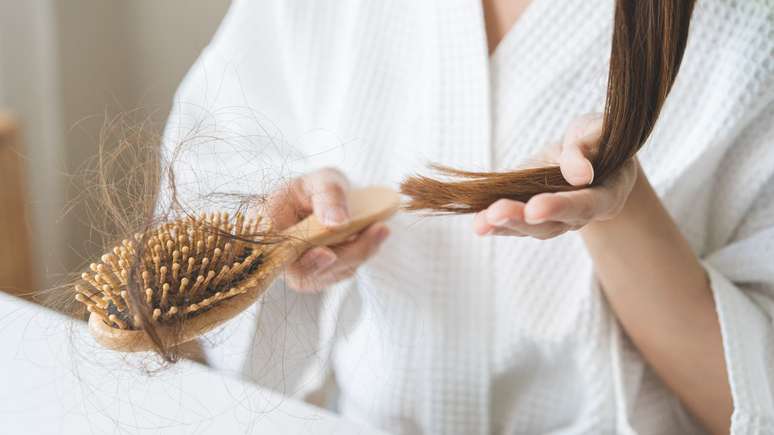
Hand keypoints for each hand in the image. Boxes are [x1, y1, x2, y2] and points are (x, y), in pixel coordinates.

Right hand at [264, 167, 389, 291]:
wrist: (319, 201)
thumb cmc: (314, 188)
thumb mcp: (321, 180)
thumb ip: (328, 195)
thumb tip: (338, 222)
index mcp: (266, 229)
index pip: (276, 256)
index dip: (300, 261)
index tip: (327, 253)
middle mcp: (278, 256)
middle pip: (307, 272)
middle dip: (346, 254)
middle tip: (378, 230)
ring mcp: (299, 269)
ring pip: (329, 274)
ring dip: (359, 253)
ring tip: (381, 228)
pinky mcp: (320, 275)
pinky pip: (341, 271)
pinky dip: (361, 254)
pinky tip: (374, 234)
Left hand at [473, 113, 637, 238]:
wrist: (589, 150)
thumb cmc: (597, 138)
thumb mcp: (596, 131)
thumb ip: (588, 149)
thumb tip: (580, 174)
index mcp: (605, 195)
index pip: (583, 205)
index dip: (559, 207)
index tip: (534, 208)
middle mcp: (580, 216)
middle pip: (552, 226)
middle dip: (521, 220)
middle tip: (495, 214)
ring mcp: (556, 220)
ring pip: (530, 229)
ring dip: (503, 226)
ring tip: (480, 223)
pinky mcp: (531, 214)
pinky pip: (515, 223)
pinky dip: (495, 223)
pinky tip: (478, 223)